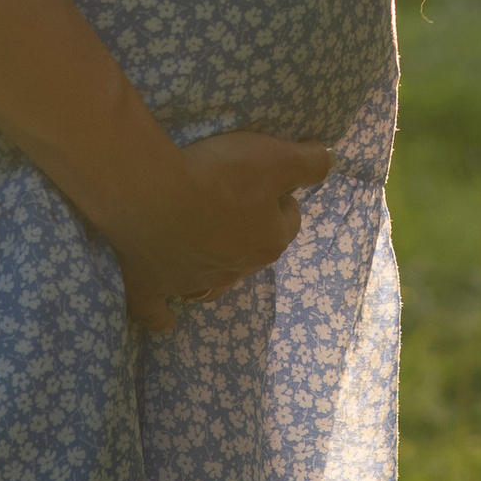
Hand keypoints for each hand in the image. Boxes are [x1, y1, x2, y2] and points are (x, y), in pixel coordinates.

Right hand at [94, 129, 336, 334]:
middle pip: (251, 252)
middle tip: (230, 199)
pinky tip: (167, 322)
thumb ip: (309, 162)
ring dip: (216, 269)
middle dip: (248, 230)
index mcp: (268, 241)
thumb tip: (329, 161)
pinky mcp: (151, 287)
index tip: (268, 180)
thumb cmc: (217, 176)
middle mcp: (235, 270)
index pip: (287, 221)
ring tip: (207, 246)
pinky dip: (163, 318)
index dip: (281, 199)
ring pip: (214, 284)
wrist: (151, 194)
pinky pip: (157, 312)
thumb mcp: (274, 158)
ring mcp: (192, 283)